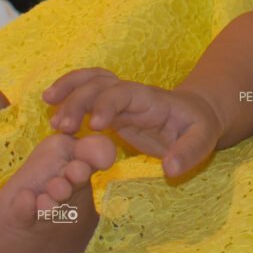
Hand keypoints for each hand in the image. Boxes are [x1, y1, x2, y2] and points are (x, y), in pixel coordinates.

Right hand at [42, 67, 223, 176]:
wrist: (196, 115)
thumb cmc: (199, 128)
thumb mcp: (204, 141)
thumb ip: (189, 153)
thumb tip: (169, 169)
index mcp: (152, 99)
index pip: (126, 93)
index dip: (108, 104)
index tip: (94, 125)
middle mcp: (133, 95)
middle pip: (102, 85)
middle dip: (80, 101)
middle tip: (60, 127)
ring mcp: (120, 100)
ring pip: (91, 82)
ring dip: (70, 91)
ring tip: (49, 109)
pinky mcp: (112, 110)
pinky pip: (88, 94)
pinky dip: (69, 92)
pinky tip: (51, 103)